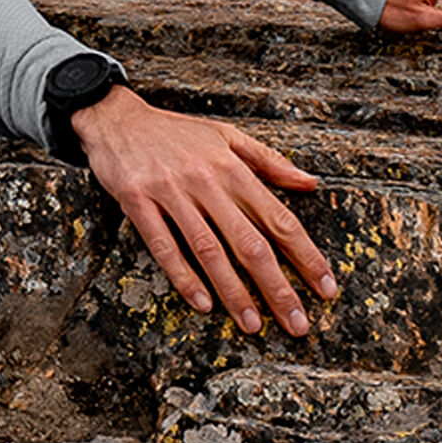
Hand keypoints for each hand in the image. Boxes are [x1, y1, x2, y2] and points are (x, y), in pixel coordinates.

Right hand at [72, 85, 335, 335]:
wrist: (116, 117)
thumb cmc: (176, 132)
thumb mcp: (226, 136)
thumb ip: (269, 161)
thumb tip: (310, 183)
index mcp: (231, 167)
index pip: (278, 218)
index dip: (306, 255)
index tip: (326, 287)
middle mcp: (205, 181)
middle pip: (249, 242)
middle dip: (277, 287)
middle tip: (297, 323)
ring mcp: (171, 193)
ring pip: (209, 250)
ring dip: (233, 292)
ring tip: (252, 324)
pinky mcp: (138, 203)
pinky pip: (164, 246)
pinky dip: (184, 276)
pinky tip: (202, 303)